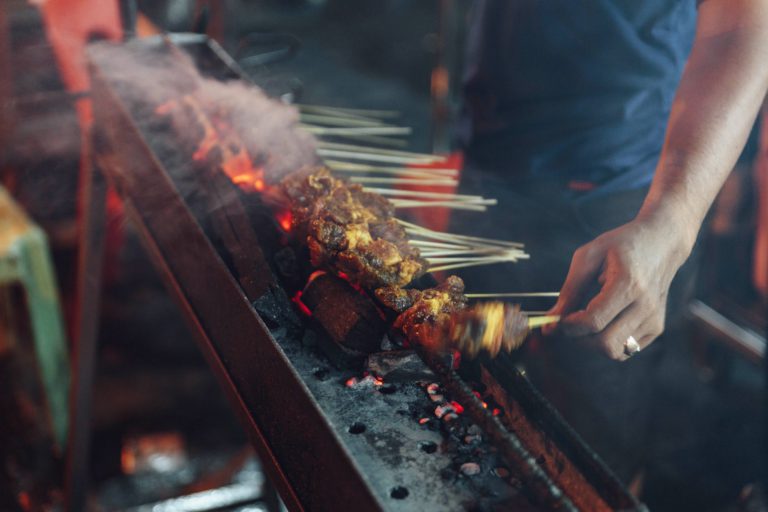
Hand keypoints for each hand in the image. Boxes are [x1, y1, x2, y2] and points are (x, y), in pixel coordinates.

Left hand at [544, 213, 694, 359]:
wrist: (662, 242)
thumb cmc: (623, 245)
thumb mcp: (589, 256)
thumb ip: (570, 289)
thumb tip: (551, 319)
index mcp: (628, 284)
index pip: (594, 321)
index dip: (569, 326)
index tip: (557, 319)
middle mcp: (646, 306)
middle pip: (605, 344)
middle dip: (578, 339)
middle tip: (568, 324)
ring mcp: (653, 319)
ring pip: (615, 352)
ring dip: (592, 343)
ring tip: (585, 322)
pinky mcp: (656, 328)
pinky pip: (626, 350)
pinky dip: (608, 343)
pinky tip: (603, 323)